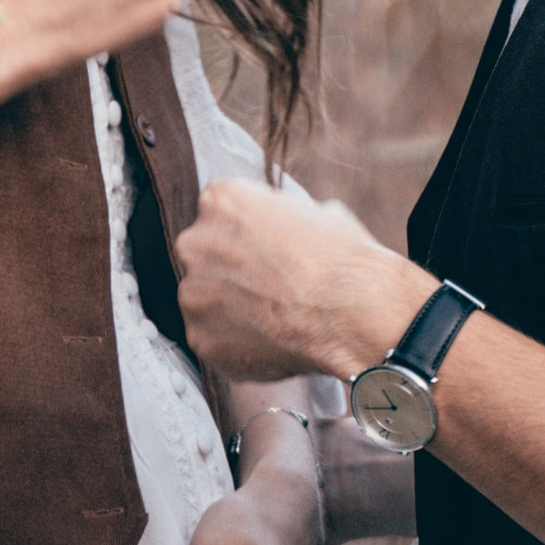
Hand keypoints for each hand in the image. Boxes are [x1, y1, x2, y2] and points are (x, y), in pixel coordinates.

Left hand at [177, 180, 418, 384]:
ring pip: (206, 300)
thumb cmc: (340, 259)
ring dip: (230, 309)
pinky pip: (213, 339)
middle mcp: (195, 244)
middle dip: (231, 271)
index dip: (247, 234)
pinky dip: (236, 344)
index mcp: (221, 201)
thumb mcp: (318, 212)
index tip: (267, 252)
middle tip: (269, 288)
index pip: (221, 213)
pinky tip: (270, 342)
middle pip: (205, 256)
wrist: (352, 314)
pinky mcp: (200, 340)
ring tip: (273, 319)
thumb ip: (284, 218)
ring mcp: (193, 296)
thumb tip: (290, 228)